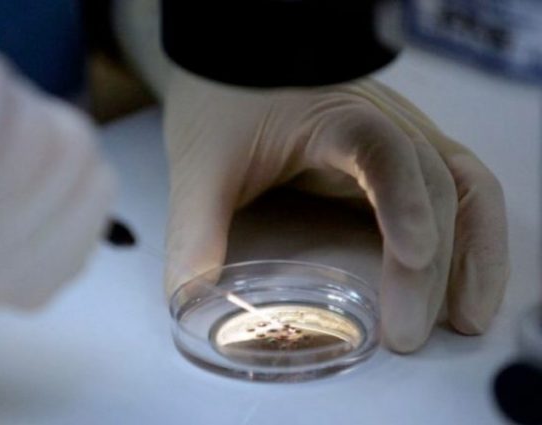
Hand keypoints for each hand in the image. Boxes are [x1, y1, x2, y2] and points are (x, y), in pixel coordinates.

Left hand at [164, 67, 508, 351]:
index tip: (414, 255)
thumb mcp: (201, 167)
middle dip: (430, 265)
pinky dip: (470, 238)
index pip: (382, 149)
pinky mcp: (399, 157)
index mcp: (331, 116)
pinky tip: (463, 287)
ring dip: (474, 254)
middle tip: (404, 334)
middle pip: (431, 185)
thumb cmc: (222, 101)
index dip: (403, 200)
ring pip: (463, 188)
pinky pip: (455, 191)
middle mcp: (382, 122)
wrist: (237, 60)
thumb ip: (195, 231)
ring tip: (466, 321)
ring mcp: (399, 136)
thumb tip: (187, 301)